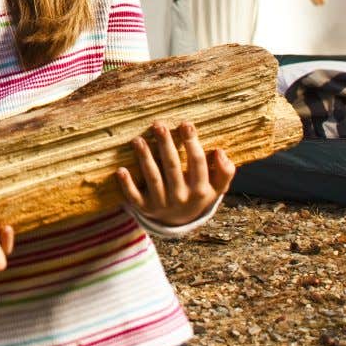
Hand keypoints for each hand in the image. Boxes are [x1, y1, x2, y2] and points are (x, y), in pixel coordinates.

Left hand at [117, 121, 234, 227]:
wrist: (180, 221)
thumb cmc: (198, 194)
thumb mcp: (217, 187)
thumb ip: (225, 171)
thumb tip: (219, 152)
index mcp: (200, 190)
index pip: (197, 162)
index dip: (191, 142)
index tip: (185, 124)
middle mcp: (181, 197)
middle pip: (172, 167)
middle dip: (165, 145)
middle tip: (158, 125)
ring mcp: (162, 203)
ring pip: (153, 178)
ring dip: (145, 158)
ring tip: (138, 140)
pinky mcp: (145, 208)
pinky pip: (134, 196)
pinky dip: (127, 184)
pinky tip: (121, 170)